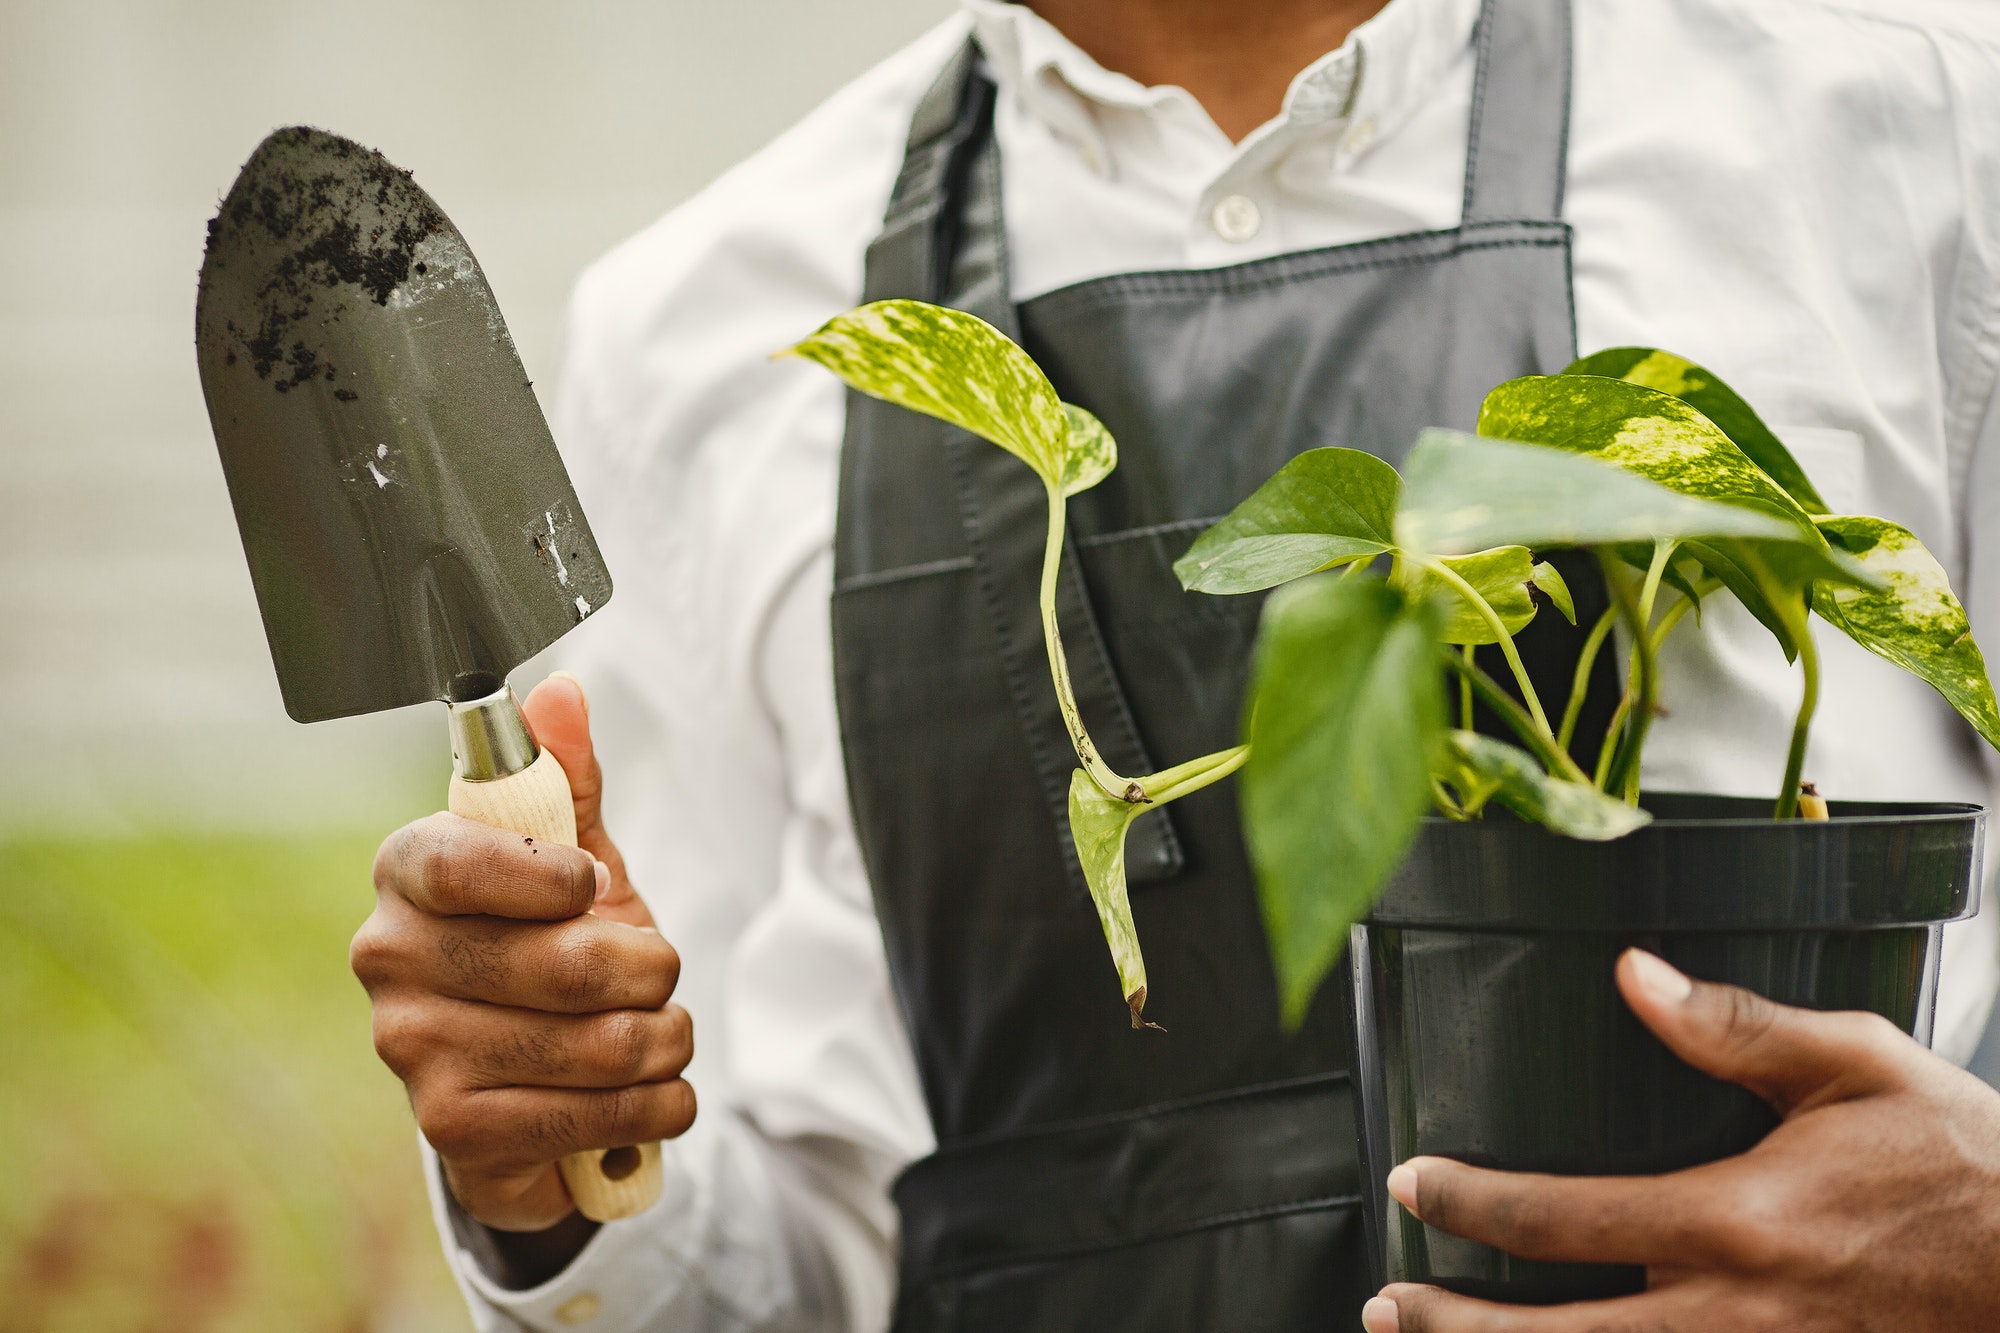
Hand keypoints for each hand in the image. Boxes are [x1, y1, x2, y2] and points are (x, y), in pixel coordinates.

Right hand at [351, 673, 695, 1233]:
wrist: (539, 1084)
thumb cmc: (553, 949)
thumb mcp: (572, 862)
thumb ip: (567, 781)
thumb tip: (561, 692)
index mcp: (409, 871)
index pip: (464, 861)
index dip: (551, 876)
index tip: (590, 884)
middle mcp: (388, 958)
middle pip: (565, 963)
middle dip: (650, 971)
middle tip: (657, 974)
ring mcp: (412, 1049)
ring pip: (597, 1043)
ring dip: (664, 1040)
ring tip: (661, 1033)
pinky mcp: (452, 1129)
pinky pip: (595, 1113)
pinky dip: (655, 1103)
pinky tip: (654, 1093)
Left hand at [1363, 949, 1999, 1331]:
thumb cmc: (1968, 1171)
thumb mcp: (1860, 1065)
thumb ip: (1734, 1026)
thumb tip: (1633, 978)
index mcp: (1736, 1219)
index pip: (1563, 1216)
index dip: (1471, 1203)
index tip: (1414, 1183)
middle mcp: (1734, 1310)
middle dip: (1459, 1327)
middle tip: (1388, 1306)